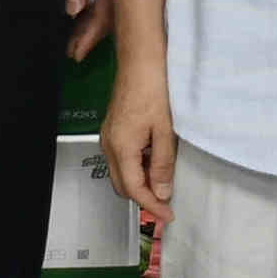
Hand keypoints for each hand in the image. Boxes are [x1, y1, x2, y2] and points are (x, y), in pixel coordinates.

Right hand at [102, 55, 176, 227]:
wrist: (140, 61)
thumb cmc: (153, 90)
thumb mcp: (164, 130)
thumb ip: (162, 164)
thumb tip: (162, 192)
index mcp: (121, 148)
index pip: (135, 189)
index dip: (152, 206)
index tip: (167, 215)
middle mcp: (109, 145)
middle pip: (123, 186)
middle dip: (144, 197)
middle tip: (167, 202)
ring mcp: (108, 137)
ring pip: (122, 174)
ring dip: (141, 182)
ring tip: (165, 180)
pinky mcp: (113, 130)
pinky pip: (122, 159)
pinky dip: (137, 167)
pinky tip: (154, 161)